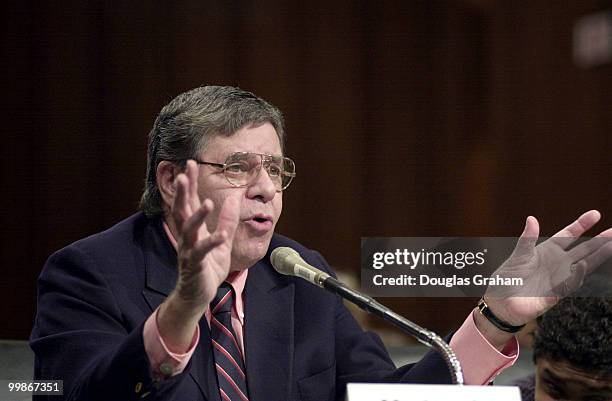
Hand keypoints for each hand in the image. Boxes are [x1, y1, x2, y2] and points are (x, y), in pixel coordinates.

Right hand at [171, 160, 239, 311]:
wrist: (198, 295)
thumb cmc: (208, 267)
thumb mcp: (221, 240)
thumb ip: (227, 220)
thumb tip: (233, 198)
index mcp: (193, 229)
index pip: (189, 201)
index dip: (189, 183)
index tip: (191, 163)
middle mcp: (187, 237)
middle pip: (181, 210)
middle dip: (182, 193)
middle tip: (182, 174)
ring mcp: (189, 251)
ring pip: (189, 230)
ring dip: (197, 216)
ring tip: (206, 202)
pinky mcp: (195, 265)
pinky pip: (203, 252)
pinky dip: (212, 243)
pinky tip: (221, 235)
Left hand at [485, 210, 611, 326]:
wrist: (501, 301)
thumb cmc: (509, 277)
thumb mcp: (519, 255)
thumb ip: (527, 238)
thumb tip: (532, 218)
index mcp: (549, 250)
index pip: (569, 234)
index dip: (582, 224)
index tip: (596, 214)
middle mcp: (558, 263)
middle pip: (584, 249)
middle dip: (600, 241)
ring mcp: (560, 277)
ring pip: (585, 265)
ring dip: (598, 256)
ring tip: (611, 246)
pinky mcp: (557, 293)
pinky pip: (570, 283)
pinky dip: (577, 274)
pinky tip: (583, 265)